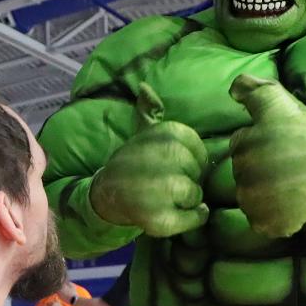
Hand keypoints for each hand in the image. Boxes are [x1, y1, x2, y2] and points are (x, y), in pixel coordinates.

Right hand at [89, 84, 208, 236]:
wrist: (106, 194)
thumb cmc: (133, 163)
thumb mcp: (142, 132)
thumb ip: (149, 110)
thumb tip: (144, 87)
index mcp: (166, 133)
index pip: (199, 149)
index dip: (190, 161)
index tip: (172, 165)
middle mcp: (165, 157)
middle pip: (198, 172)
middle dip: (189, 180)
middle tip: (169, 183)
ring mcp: (162, 189)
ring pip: (196, 195)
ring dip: (188, 199)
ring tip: (168, 197)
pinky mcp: (159, 218)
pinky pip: (195, 218)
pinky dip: (193, 218)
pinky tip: (179, 214)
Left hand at [229, 74, 305, 236]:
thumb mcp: (282, 102)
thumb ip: (254, 91)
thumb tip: (233, 90)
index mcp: (247, 137)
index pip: (240, 143)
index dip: (260, 144)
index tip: (283, 144)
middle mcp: (246, 165)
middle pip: (242, 172)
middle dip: (260, 169)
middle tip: (288, 166)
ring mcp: (254, 196)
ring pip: (247, 198)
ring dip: (264, 194)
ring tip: (290, 186)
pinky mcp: (266, 220)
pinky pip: (259, 221)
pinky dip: (272, 218)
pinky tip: (291, 204)